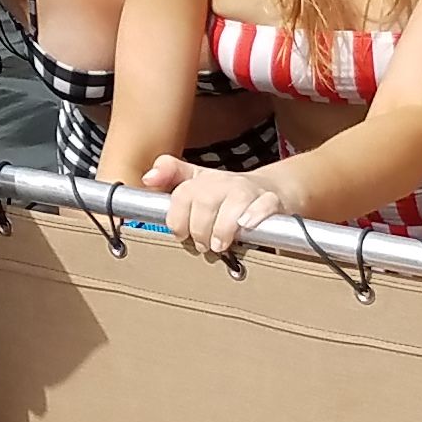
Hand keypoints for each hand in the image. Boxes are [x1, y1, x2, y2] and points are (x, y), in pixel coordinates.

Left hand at [144, 154, 289, 261]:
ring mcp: (249, 190)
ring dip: (223, 228)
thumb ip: (170, 176)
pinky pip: (264, 205)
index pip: (182, 195)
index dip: (178, 219)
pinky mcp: (273, 200)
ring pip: (233, 203)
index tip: (182, 234)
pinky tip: (246, 226)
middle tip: (203, 246)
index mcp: (203, 180)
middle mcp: (225, 182)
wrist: (271, 190)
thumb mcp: (196, 182)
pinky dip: (254, 216)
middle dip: (200, 229)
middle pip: (205, 201)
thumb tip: (148, 178)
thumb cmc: (227, 194)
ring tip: (220, 244)